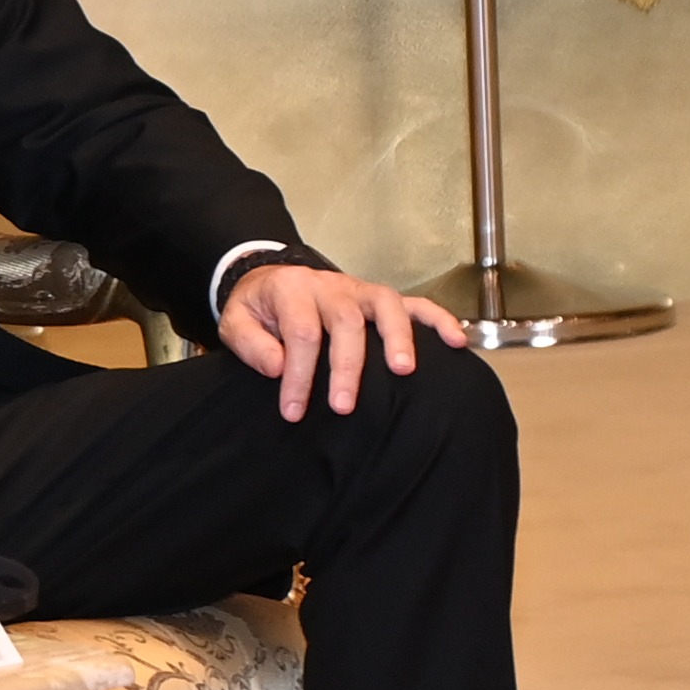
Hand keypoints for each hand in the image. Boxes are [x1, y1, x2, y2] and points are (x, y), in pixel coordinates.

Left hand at [219, 263, 468, 419]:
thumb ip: (250, 343)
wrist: (270, 279)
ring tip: (403, 371)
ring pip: (385, 306)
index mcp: (291, 290)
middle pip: (345, 321)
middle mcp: (330, 286)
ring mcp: (359, 290)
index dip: (299, 375)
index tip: (294, 410)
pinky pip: (416, 303)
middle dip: (346, 366)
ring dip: (397, 338)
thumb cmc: (257, 309)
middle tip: (343, 406)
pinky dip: (438, 320)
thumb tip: (277, 366)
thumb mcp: (234, 322)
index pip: (300, 333)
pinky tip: (456, 342)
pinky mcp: (379, 298)